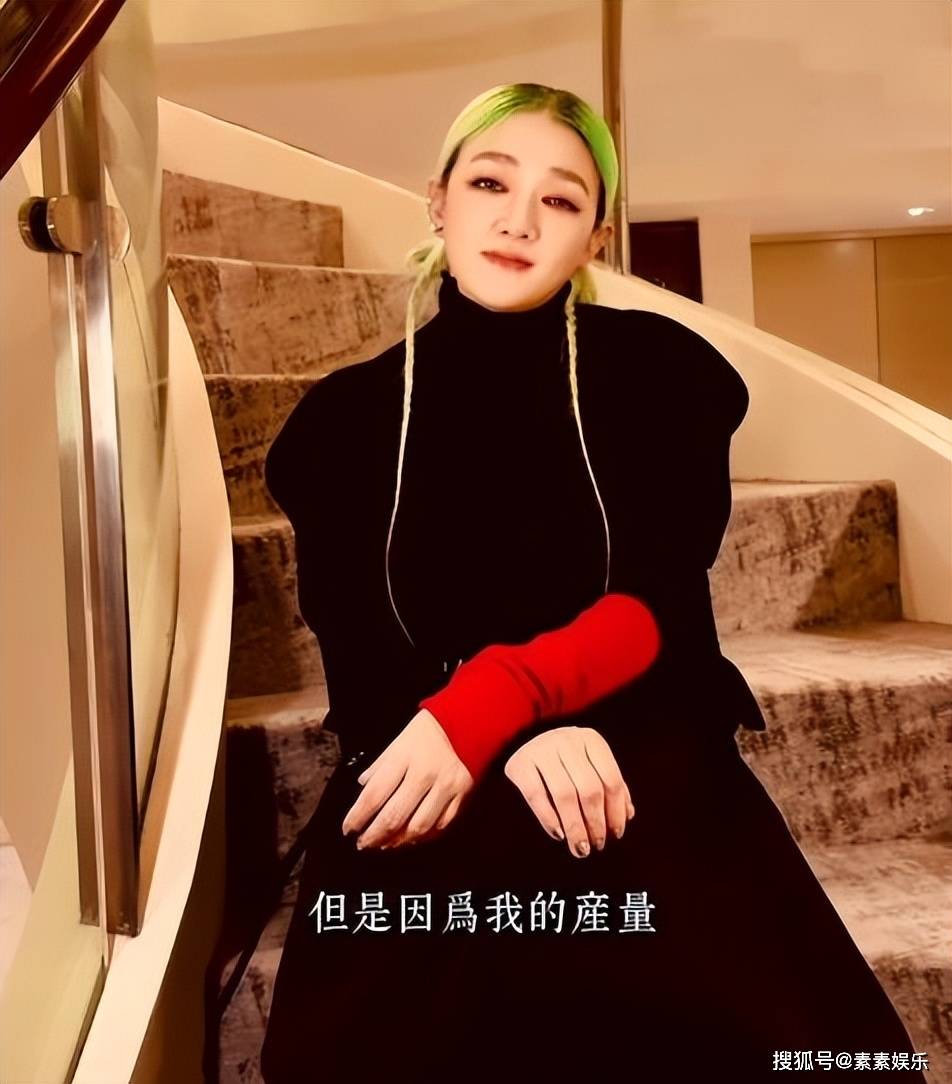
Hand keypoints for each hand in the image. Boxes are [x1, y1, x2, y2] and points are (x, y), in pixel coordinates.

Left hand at [340, 709, 473, 849]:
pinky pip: (441, 825)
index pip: (374, 795)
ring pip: (418, 827)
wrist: (471, 719)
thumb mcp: (399, 740)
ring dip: (397, 841)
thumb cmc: (430, 729)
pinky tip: (411, 838)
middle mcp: (424, 775)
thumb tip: (362, 785)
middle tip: (362, 843)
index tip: (348, 829)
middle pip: (394, 816)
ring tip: (385, 844)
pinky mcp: (463, 795)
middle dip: (373, 835)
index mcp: (403, 758)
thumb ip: (380, 764)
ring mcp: (445, 787)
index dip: (357, 817)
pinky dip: (424, 836)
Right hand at [504, 726, 634, 858]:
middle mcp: (567, 739)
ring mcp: (541, 749)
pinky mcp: (519, 763)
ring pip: (565, 795)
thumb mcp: (589, 769)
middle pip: (589, 788)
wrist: (521, 751)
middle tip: (597, 846)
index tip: (616, 835)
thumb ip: (608, 788)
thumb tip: (628, 814)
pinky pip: (536, 796)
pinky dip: (549, 819)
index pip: (611, 779)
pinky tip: (559, 835)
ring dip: (575, 827)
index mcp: (591, 740)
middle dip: (596, 823)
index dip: (616, 811)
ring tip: (580, 848)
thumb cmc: (564, 766)